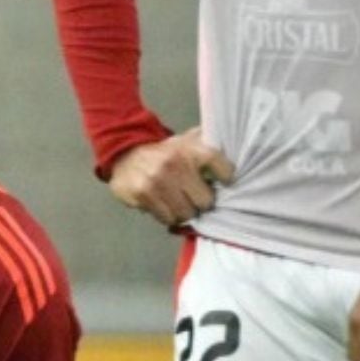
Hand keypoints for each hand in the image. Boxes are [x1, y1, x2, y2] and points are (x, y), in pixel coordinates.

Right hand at [108, 128, 234, 227]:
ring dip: (183, 211)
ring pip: (186, 214)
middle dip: (200, 201)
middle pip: (206, 202)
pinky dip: (167, 215)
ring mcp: (157, 181)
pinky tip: (162, 203)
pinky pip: (166, 218)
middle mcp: (175, 164)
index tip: (223, 180)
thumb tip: (235, 143)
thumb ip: (208, 144)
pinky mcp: (142, 195)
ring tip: (177, 200)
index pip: (223, 169)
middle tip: (192, 196)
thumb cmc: (164, 152)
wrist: (124, 152)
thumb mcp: (186, 141)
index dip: (226, 177)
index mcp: (190, 150)